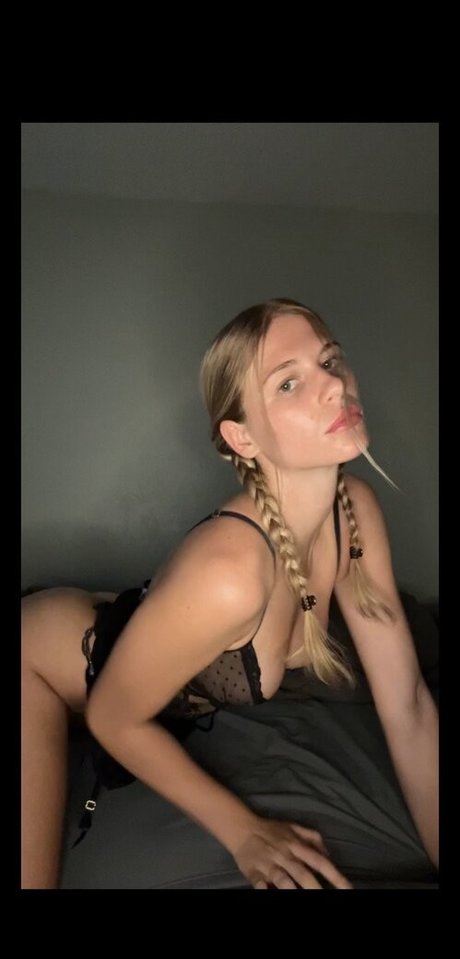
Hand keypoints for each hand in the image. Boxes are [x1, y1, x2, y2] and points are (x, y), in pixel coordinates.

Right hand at [232, 817, 352, 889]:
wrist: (242, 828)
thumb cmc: (272, 831)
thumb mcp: (294, 827)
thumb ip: (313, 838)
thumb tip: (329, 854)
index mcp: (296, 845)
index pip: (320, 861)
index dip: (335, 876)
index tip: (348, 889)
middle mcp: (285, 855)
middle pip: (303, 874)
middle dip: (316, 889)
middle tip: (328, 899)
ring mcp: (269, 864)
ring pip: (282, 879)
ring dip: (291, 889)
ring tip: (300, 897)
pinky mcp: (253, 871)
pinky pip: (259, 883)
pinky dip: (264, 889)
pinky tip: (268, 893)